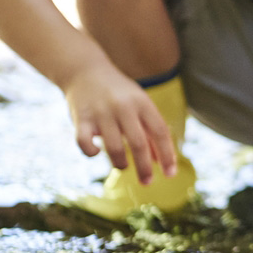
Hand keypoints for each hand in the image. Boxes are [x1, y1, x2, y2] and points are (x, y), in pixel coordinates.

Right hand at [62, 64, 177, 183]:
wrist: (85, 71)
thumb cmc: (119, 93)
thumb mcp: (140, 105)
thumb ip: (151, 131)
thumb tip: (161, 161)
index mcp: (143, 103)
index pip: (160, 132)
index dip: (167, 155)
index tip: (170, 174)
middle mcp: (124, 107)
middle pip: (139, 143)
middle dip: (144, 167)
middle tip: (147, 182)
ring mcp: (102, 113)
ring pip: (114, 148)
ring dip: (121, 163)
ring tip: (123, 166)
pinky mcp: (81, 119)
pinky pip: (85, 143)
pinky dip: (91, 152)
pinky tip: (96, 152)